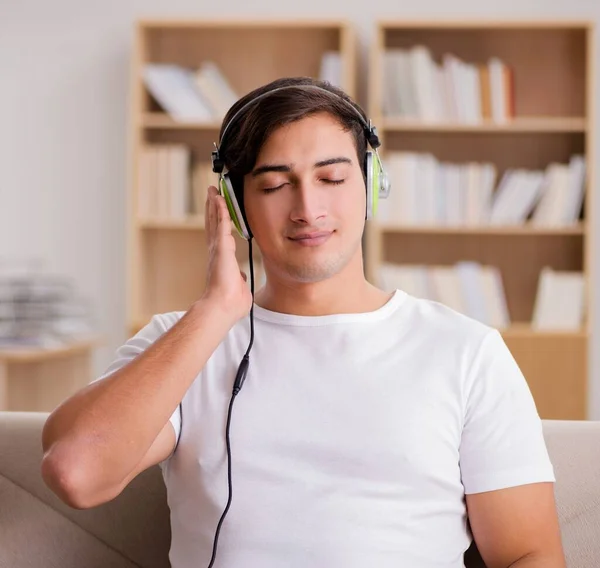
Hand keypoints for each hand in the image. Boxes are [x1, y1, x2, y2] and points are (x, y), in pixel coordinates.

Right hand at [201, 186, 252, 322]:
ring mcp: (217, 248)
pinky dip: (220, 210)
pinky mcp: (221, 247)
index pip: (218, 237)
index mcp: (220, 261)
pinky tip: (219, 199)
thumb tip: (241, 278)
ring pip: (215, 221)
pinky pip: (221, 224)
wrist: (223, 306)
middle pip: (213, 224)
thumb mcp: (238, 287)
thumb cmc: (231, 303)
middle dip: (212, 209)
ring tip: (213, 191)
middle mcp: (216, 252)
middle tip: (211, 194)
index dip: (217, 224)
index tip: (217, 213)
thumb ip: (239, 279)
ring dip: (214, 205)